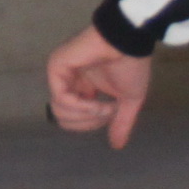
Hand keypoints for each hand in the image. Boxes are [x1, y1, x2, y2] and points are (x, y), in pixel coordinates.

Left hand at [46, 25, 152, 147]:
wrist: (129, 43)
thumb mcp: (129, 101)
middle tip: (106, 112)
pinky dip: (80, 105)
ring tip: (102, 105)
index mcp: (84, 90)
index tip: (112, 112)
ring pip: (59, 111)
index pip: (75, 119)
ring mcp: (61, 75)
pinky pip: (61, 98)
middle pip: (63, 119)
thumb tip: (117, 145)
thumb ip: (121, 123)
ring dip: (86, 114)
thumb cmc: (132, 66)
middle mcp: (70, 83)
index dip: (94, 123)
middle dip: (88, 122)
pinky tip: (95, 100)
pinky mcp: (56, 68)